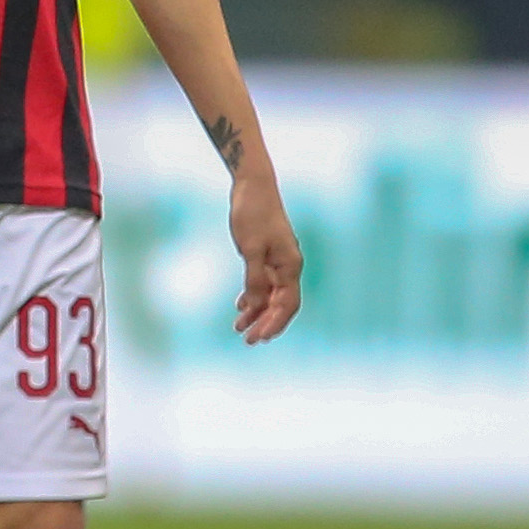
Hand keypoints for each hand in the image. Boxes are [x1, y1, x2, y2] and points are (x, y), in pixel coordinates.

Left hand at [227, 161, 302, 342]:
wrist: (252, 187)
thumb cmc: (252, 214)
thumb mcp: (250, 248)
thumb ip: (255, 278)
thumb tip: (257, 306)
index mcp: (290, 266)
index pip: (287, 304)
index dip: (274, 323)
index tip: (260, 338)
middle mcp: (288, 266)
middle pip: (281, 304)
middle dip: (266, 324)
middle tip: (247, 342)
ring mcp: (278, 261)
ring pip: (271, 295)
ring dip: (257, 313)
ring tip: (238, 329)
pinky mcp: (267, 255)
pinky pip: (264, 283)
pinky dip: (253, 296)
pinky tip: (240, 306)